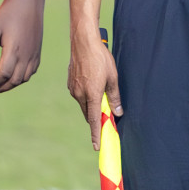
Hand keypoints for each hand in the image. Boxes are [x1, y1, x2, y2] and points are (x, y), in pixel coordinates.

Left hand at [0, 0, 43, 92]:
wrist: (28, 2)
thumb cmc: (8, 14)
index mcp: (14, 50)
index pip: (3, 75)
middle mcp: (27, 55)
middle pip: (14, 80)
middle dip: (0, 87)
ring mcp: (34, 54)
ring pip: (24, 78)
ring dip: (11, 84)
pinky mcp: (37, 52)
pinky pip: (31, 71)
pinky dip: (22, 78)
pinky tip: (13, 74)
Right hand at [68, 34, 120, 151]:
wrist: (83, 43)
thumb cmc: (101, 59)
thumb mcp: (113, 77)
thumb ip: (115, 97)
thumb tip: (117, 112)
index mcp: (92, 94)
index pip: (93, 120)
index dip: (95, 134)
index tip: (96, 146)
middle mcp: (79, 94)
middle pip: (88, 113)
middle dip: (96, 118)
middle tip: (106, 117)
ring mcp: (73, 89)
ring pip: (84, 104)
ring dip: (92, 105)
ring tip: (101, 93)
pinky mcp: (70, 83)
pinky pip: (79, 95)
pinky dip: (86, 96)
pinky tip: (93, 84)